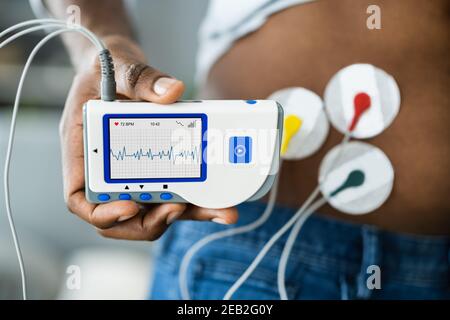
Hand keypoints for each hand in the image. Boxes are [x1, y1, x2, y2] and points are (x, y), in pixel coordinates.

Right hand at [59, 35, 237, 240]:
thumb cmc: (108, 68)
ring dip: (184, 215)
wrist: (122, 66)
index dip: (102, 213)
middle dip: (152, 221)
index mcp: (83, 150)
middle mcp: (106, 168)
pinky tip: (218, 197)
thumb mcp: (120, 67)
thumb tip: (172, 92)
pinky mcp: (155, 168)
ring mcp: (132, 172)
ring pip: (153, 209)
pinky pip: (171, 191)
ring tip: (217, 211)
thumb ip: (141, 78)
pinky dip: (193, 199)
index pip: (80, 198)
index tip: (130, 206)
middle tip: (180, 209)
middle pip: (122, 215)